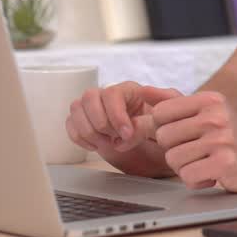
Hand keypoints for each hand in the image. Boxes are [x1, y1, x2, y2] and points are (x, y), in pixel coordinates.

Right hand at [66, 81, 181, 176]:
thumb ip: (149, 124)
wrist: (157, 147)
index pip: (112, 93)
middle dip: (100, 123)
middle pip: (89, 97)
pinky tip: (96, 146)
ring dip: (88, 130)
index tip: (126, 134)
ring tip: (107, 143)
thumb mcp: (166, 122)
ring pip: (76, 108)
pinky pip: (70, 123)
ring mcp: (95, 108)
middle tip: (115, 139)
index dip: (116, 115)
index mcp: (130, 90)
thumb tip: (128, 130)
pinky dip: (79, 137)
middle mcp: (109, 95)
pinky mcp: (86, 123)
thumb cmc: (162, 129)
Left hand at [152, 91, 236, 192]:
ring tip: (205, 163)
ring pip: (173, 159)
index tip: (183, 136)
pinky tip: (212, 175)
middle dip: (175, 151)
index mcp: (210, 99)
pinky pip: (186, 176)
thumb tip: (144, 92)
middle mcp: (216, 115)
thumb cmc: (233, 140)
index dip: (166, 129)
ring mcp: (221, 138)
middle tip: (197, 153)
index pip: (161, 112)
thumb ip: (177, 104)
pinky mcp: (224, 162)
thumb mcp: (210, 112)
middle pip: (164, 137)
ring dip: (186, 168)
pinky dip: (196, 181)